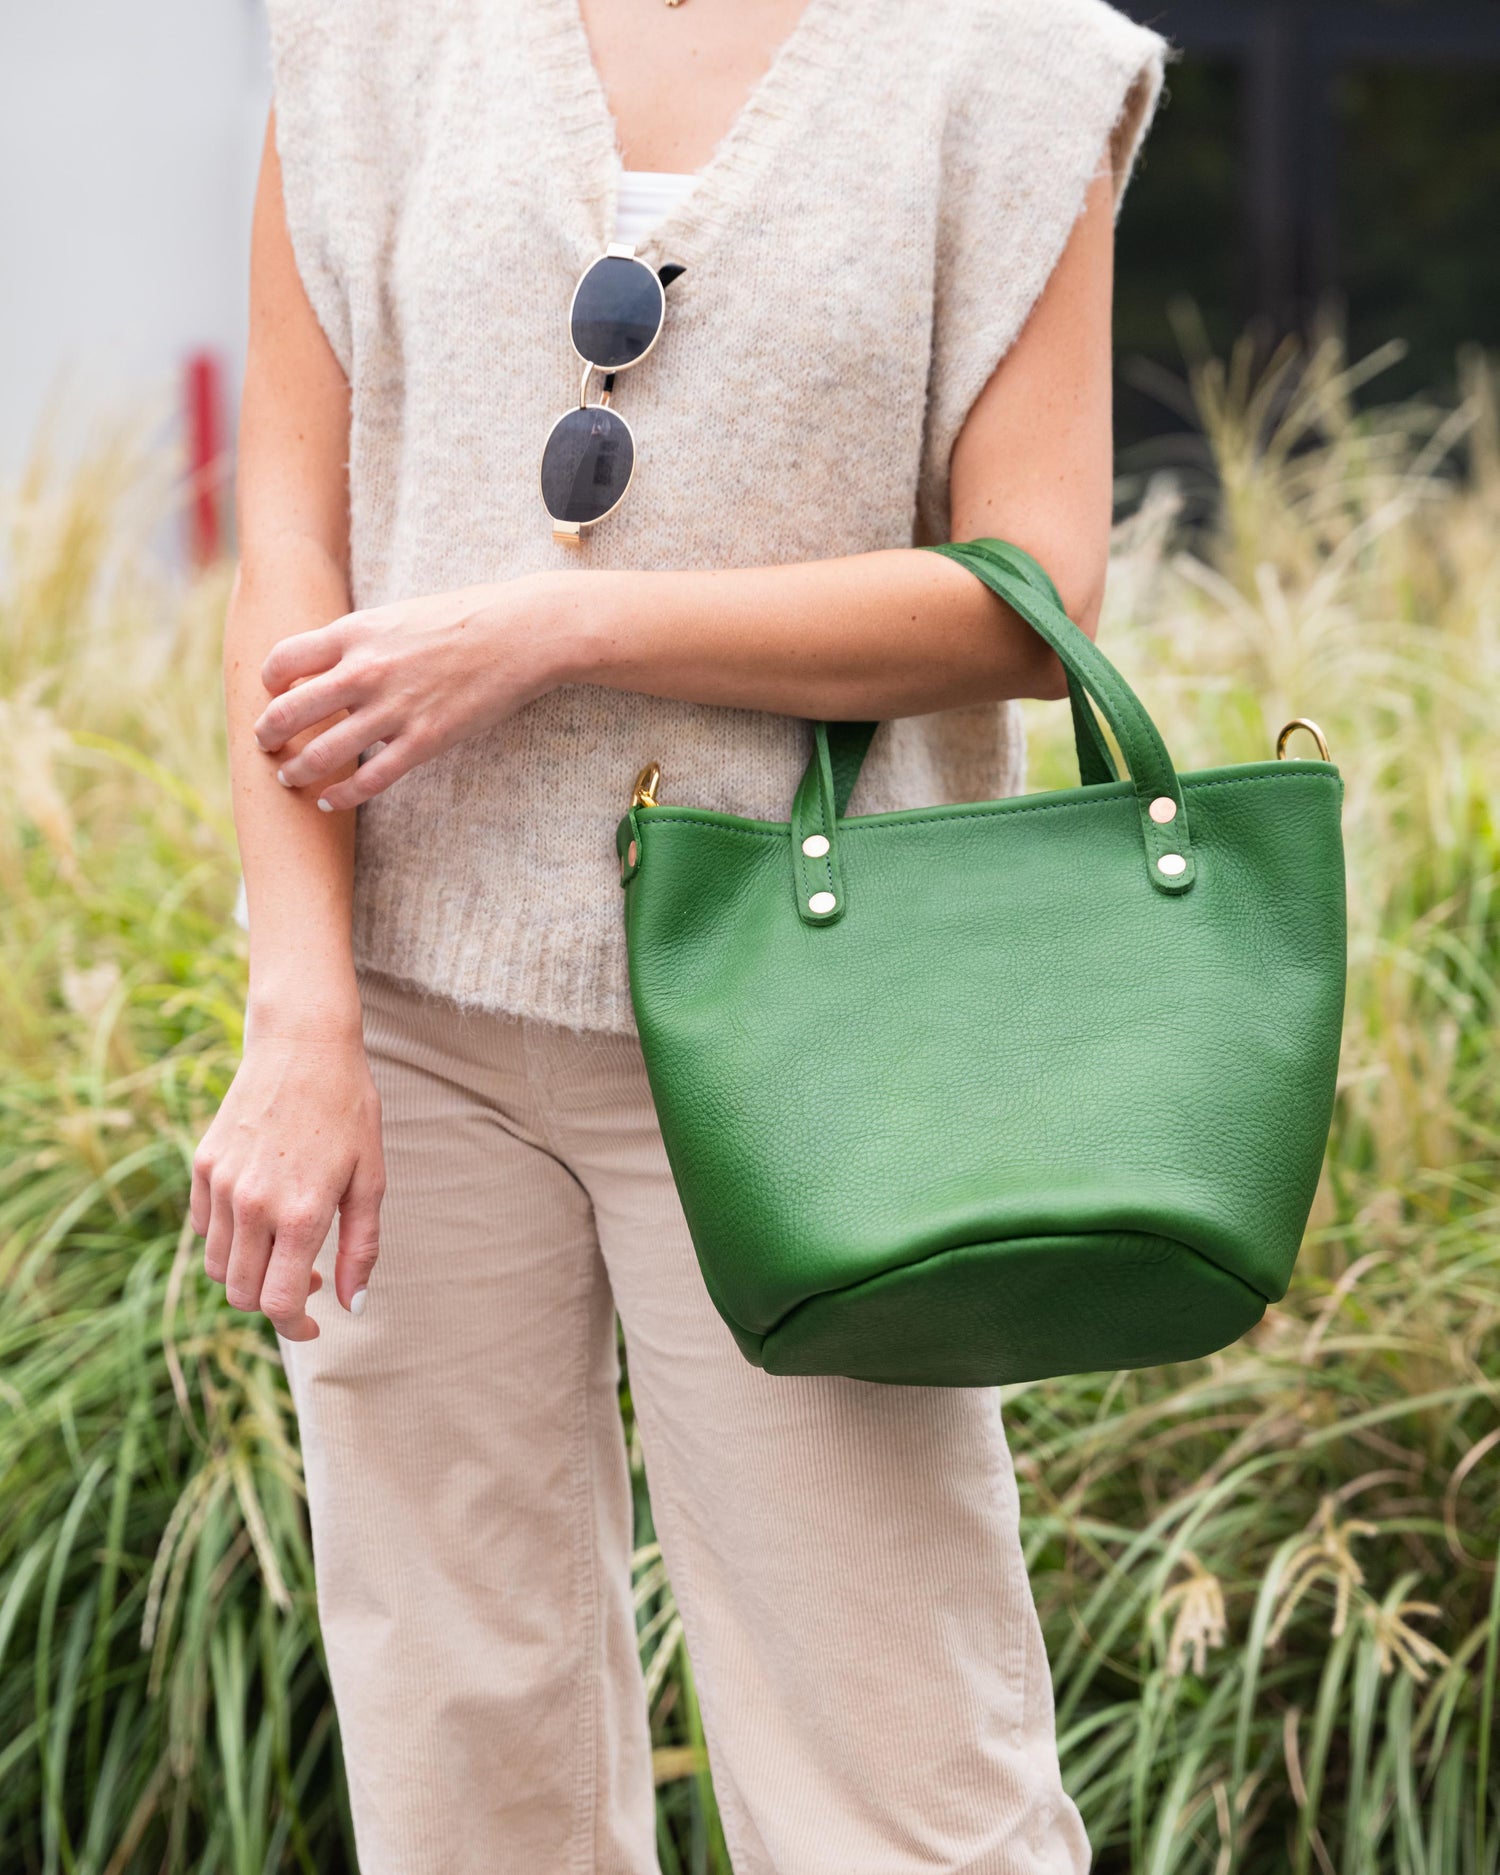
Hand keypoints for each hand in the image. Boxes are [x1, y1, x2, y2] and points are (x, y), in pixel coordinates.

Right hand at [191, 1013, 384, 1339]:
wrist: (303, 1044)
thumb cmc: (348, 1109)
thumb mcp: (371, 1179)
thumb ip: (362, 1247)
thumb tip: (353, 1305)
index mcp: (300, 1213)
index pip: (278, 1302)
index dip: (296, 1327)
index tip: (315, 1324)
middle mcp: (252, 1205)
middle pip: (241, 1294)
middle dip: (273, 1302)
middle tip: (309, 1280)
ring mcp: (220, 1184)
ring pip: (217, 1266)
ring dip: (247, 1274)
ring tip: (285, 1250)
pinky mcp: (202, 1165)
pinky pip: (202, 1228)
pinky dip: (226, 1239)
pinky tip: (260, 1218)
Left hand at [252, 574, 572, 810]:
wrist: (521, 633)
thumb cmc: (466, 618)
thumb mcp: (400, 614)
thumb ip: (363, 639)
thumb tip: (337, 660)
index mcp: (355, 633)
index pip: (282, 660)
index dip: (269, 683)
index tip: (273, 695)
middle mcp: (364, 671)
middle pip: (288, 712)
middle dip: (267, 735)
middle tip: (265, 745)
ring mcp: (393, 709)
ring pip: (321, 754)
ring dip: (296, 771)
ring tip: (288, 778)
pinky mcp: (423, 740)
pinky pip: (369, 780)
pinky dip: (342, 796)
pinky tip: (331, 801)